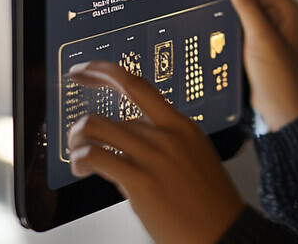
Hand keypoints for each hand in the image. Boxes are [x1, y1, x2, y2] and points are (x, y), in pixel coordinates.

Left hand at [67, 60, 243, 243]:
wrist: (224, 230)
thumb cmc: (210, 201)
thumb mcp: (194, 156)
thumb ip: (165, 142)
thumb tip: (131, 140)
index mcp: (182, 125)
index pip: (138, 85)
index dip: (106, 72)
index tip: (86, 71)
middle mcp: (167, 135)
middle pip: (112, 111)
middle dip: (82, 121)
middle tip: (73, 130)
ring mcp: (154, 157)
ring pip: (97, 128)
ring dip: (78, 141)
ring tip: (79, 156)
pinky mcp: (141, 183)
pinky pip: (97, 157)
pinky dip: (81, 159)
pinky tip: (82, 168)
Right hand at [226, 0, 297, 131]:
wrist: (287, 121)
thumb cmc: (286, 83)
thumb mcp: (262, 39)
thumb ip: (248, 4)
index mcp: (286, 9)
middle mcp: (278, 19)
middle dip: (228, 0)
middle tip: (209, 3)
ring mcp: (266, 36)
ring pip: (239, 18)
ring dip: (227, 20)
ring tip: (215, 27)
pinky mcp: (256, 52)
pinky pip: (237, 36)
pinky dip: (227, 37)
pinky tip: (218, 42)